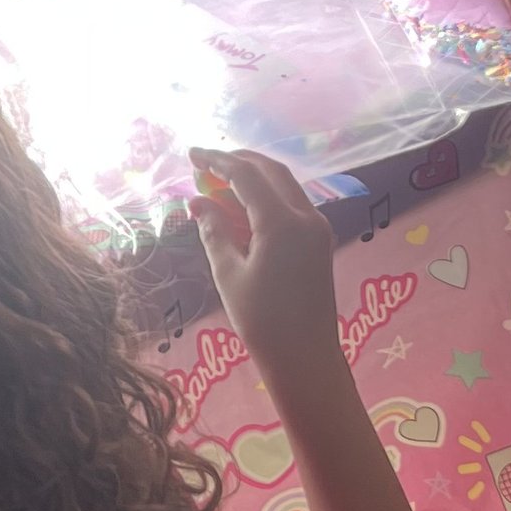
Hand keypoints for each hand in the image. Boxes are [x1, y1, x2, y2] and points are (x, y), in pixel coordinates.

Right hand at [189, 150, 342, 381]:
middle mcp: (306, 217)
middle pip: (271, 171)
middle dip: (238, 161)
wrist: (305, 355)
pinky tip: (244, 207)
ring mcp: (317, 228)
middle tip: (205, 163)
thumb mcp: (228, 274)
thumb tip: (198, 202)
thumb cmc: (262, 320)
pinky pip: (292, 203)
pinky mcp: (319, 241)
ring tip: (220, 182)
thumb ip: (214, 231)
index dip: (217, 161)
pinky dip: (267, 196)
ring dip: (254, 177)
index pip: (247, 175)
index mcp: (282, 222)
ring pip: (285, 185)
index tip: (191, 155)